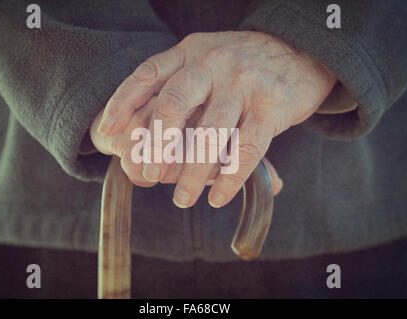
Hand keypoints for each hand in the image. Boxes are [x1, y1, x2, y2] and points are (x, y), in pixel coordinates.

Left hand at [97, 31, 334, 207]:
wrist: (300, 48)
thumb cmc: (245, 62)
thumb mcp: (207, 58)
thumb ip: (181, 85)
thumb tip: (144, 132)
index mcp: (191, 52)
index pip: (147, 74)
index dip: (122, 103)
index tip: (106, 132)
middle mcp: (212, 64)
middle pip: (174, 103)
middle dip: (156, 144)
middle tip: (149, 176)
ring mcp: (243, 84)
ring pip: (210, 133)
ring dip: (193, 173)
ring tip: (182, 200)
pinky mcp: (271, 106)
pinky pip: (247, 148)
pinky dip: (230, 178)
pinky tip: (219, 198)